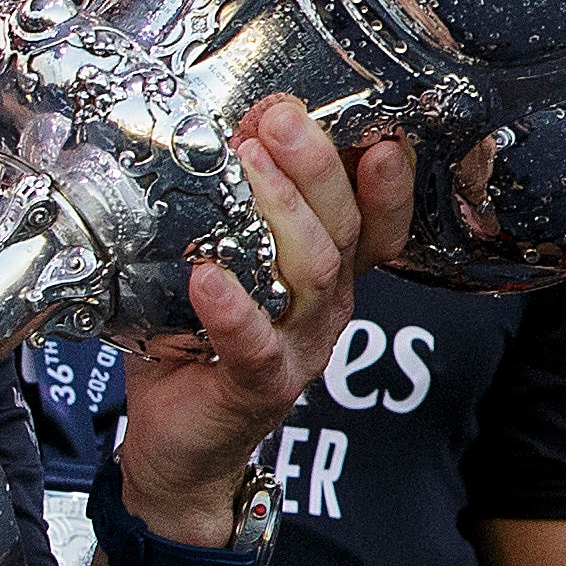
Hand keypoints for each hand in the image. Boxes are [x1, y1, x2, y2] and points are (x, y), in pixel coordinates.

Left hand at [112, 98, 412, 545]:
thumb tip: (234, 123)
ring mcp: (300, 346)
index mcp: (328, 269)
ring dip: (285, 213)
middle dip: (319, 167)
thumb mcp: (227, 258)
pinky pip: (255, 344)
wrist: (181, 446)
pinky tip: (207, 276)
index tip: (371, 126)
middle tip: (282, 119)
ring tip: (249, 166)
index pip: (377, 218)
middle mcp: (327, 305)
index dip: (384, 176)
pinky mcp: (259, 384)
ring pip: (314, 274)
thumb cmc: (200, 341)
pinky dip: (234, 308)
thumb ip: (236, 200)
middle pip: (343, 228)